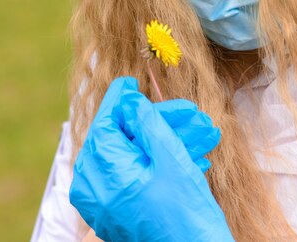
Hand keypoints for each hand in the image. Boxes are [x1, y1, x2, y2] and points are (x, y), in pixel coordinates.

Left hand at [69, 76, 234, 241]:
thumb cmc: (187, 214)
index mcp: (101, 173)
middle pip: (124, 138)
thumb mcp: (170, 159)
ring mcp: (105, 202)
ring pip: (134, 156)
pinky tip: (191, 155)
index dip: (120, 100)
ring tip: (202, 135)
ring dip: (168, 142)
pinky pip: (135, 175)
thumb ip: (147, 123)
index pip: (106, 123)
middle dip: (159, 124)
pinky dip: (160, 162)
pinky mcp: (118, 211)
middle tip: (190, 115)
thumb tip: (129, 100)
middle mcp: (94, 189)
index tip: (131, 82)